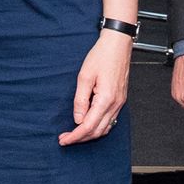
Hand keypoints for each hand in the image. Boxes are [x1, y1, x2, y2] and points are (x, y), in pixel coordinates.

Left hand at [61, 30, 131, 145]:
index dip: (75, 136)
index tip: (64, 139)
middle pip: (97, 131)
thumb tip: (77, 118)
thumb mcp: (85, 76)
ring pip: (105, 128)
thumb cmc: (102, 56)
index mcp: (106, 99)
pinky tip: (89, 124)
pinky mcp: (120, 99)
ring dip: (89, 134)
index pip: (88, 126)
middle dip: (80, 138)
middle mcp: (115, 104)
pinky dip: (98, 127)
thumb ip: (80, 100)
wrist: (118, 45)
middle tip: (66, 138)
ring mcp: (120, 103)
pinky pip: (110, 120)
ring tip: (75, 134)